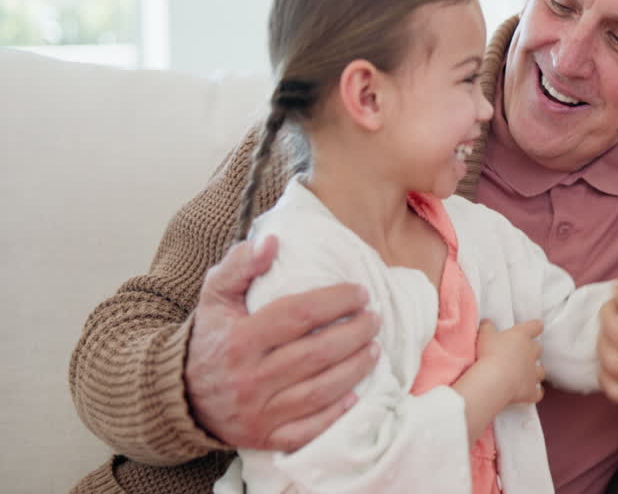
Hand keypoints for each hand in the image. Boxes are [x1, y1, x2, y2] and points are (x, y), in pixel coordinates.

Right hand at [185, 235, 379, 451]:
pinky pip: (308, 430)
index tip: (360, 292)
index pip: (299, 315)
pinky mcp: (265, 438)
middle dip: (354, 334)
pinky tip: (356, 395)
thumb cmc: (210, 340)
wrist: (180, 397)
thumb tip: (271, 242)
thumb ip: (240, 265)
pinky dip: (335, 414)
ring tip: (374, 348)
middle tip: (374, 319)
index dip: (336, 301)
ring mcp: (259, 412)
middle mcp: (249, 378)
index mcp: (239, 340)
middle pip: (316, 354)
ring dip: (354, 369)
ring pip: (319, 391)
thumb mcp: (216, 297)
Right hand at [475, 319, 544, 405]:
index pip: (535, 326)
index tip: (536, 327)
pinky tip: (530, 393)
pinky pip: (538, 393)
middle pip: (538, 349)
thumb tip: (488, 323)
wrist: (494, 379)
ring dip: (535, 372)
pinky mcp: (531, 390)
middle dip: (532, 351)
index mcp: (522, 336)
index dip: (535, 326)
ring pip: (541, 371)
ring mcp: (533, 372)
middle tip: (521, 354)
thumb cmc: (490, 354)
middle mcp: (531, 353)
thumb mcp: (484, 335)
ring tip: (525, 375)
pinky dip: (535, 392)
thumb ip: (488, 327)